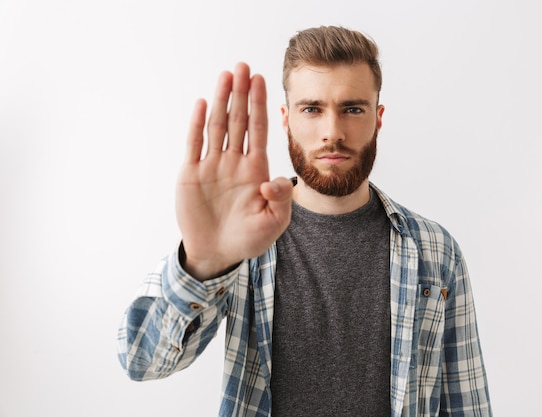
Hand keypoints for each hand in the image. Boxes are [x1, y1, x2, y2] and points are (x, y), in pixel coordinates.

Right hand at [176, 63, 292, 278]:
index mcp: (255, 169)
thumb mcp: (274, 222)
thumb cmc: (249, 239)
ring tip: (225, 75)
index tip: (261, 80)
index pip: (259, 129)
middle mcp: (234, 161)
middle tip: (242, 66)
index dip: (260, 104)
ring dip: (220, 100)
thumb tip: (274, 179)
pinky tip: (200, 103)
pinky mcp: (191, 174)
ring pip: (216, 126)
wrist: (218, 254)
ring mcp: (212, 165)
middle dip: (241, 93)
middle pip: (238, 120)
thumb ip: (281, 199)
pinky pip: (194, 144)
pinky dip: (196, 124)